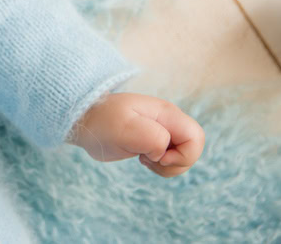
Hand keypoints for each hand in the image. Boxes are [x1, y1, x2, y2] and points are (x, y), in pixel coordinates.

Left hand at [68, 92, 204, 177]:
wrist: (83, 121)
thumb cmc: (101, 121)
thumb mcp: (123, 128)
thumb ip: (151, 137)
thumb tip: (162, 150)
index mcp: (166, 113)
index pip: (196, 137)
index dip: (183, 154)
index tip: (157, 155)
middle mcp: (168, 121)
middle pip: (193, 149)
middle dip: (176, 163)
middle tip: (148, 159)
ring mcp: (163, 131)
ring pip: (183, 157)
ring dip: (166, 166)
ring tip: (143, 158)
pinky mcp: (154, 141)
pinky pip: (170, 160)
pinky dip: (159, 166)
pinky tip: (141, 157)